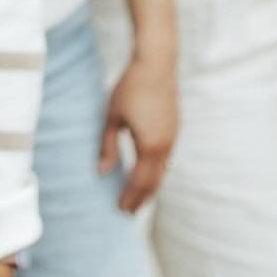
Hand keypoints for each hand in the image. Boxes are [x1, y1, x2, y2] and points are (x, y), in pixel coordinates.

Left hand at [99, 50, 177, 212]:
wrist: (157, 64)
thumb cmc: (130, 88)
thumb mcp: (112, 117)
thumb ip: (107, 146)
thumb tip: (101, 171)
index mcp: (149, 146)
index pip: (139, 181)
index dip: (129, 197)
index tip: (120, 210)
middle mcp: (165, 146)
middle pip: (153, 182)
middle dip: (141, 198)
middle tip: (128, 213)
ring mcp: (172, 138)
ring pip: (162, 171)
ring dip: (150, 186)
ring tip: (137, 198)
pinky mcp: (174, 129)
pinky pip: (166, 159)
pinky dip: (156, 172)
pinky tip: (147, 173)